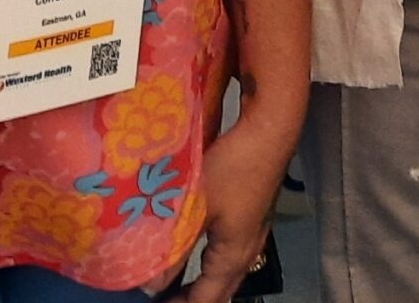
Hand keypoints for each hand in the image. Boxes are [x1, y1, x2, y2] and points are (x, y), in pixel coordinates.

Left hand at [167, 108, 297, 301]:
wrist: (269, 132)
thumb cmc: (233, 169)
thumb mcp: (197, 208)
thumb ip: (173, 248)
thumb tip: (149, 285)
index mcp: (233, 258)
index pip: (206, 302)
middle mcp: (247, 253)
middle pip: (219, 293)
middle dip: (192, 300)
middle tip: (162, 299)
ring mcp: (252, 234)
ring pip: (224, 274)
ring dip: (199, 283)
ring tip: (172, 283)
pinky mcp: (251, 217)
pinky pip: (227, 255)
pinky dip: (207, 264)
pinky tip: (193, 250)